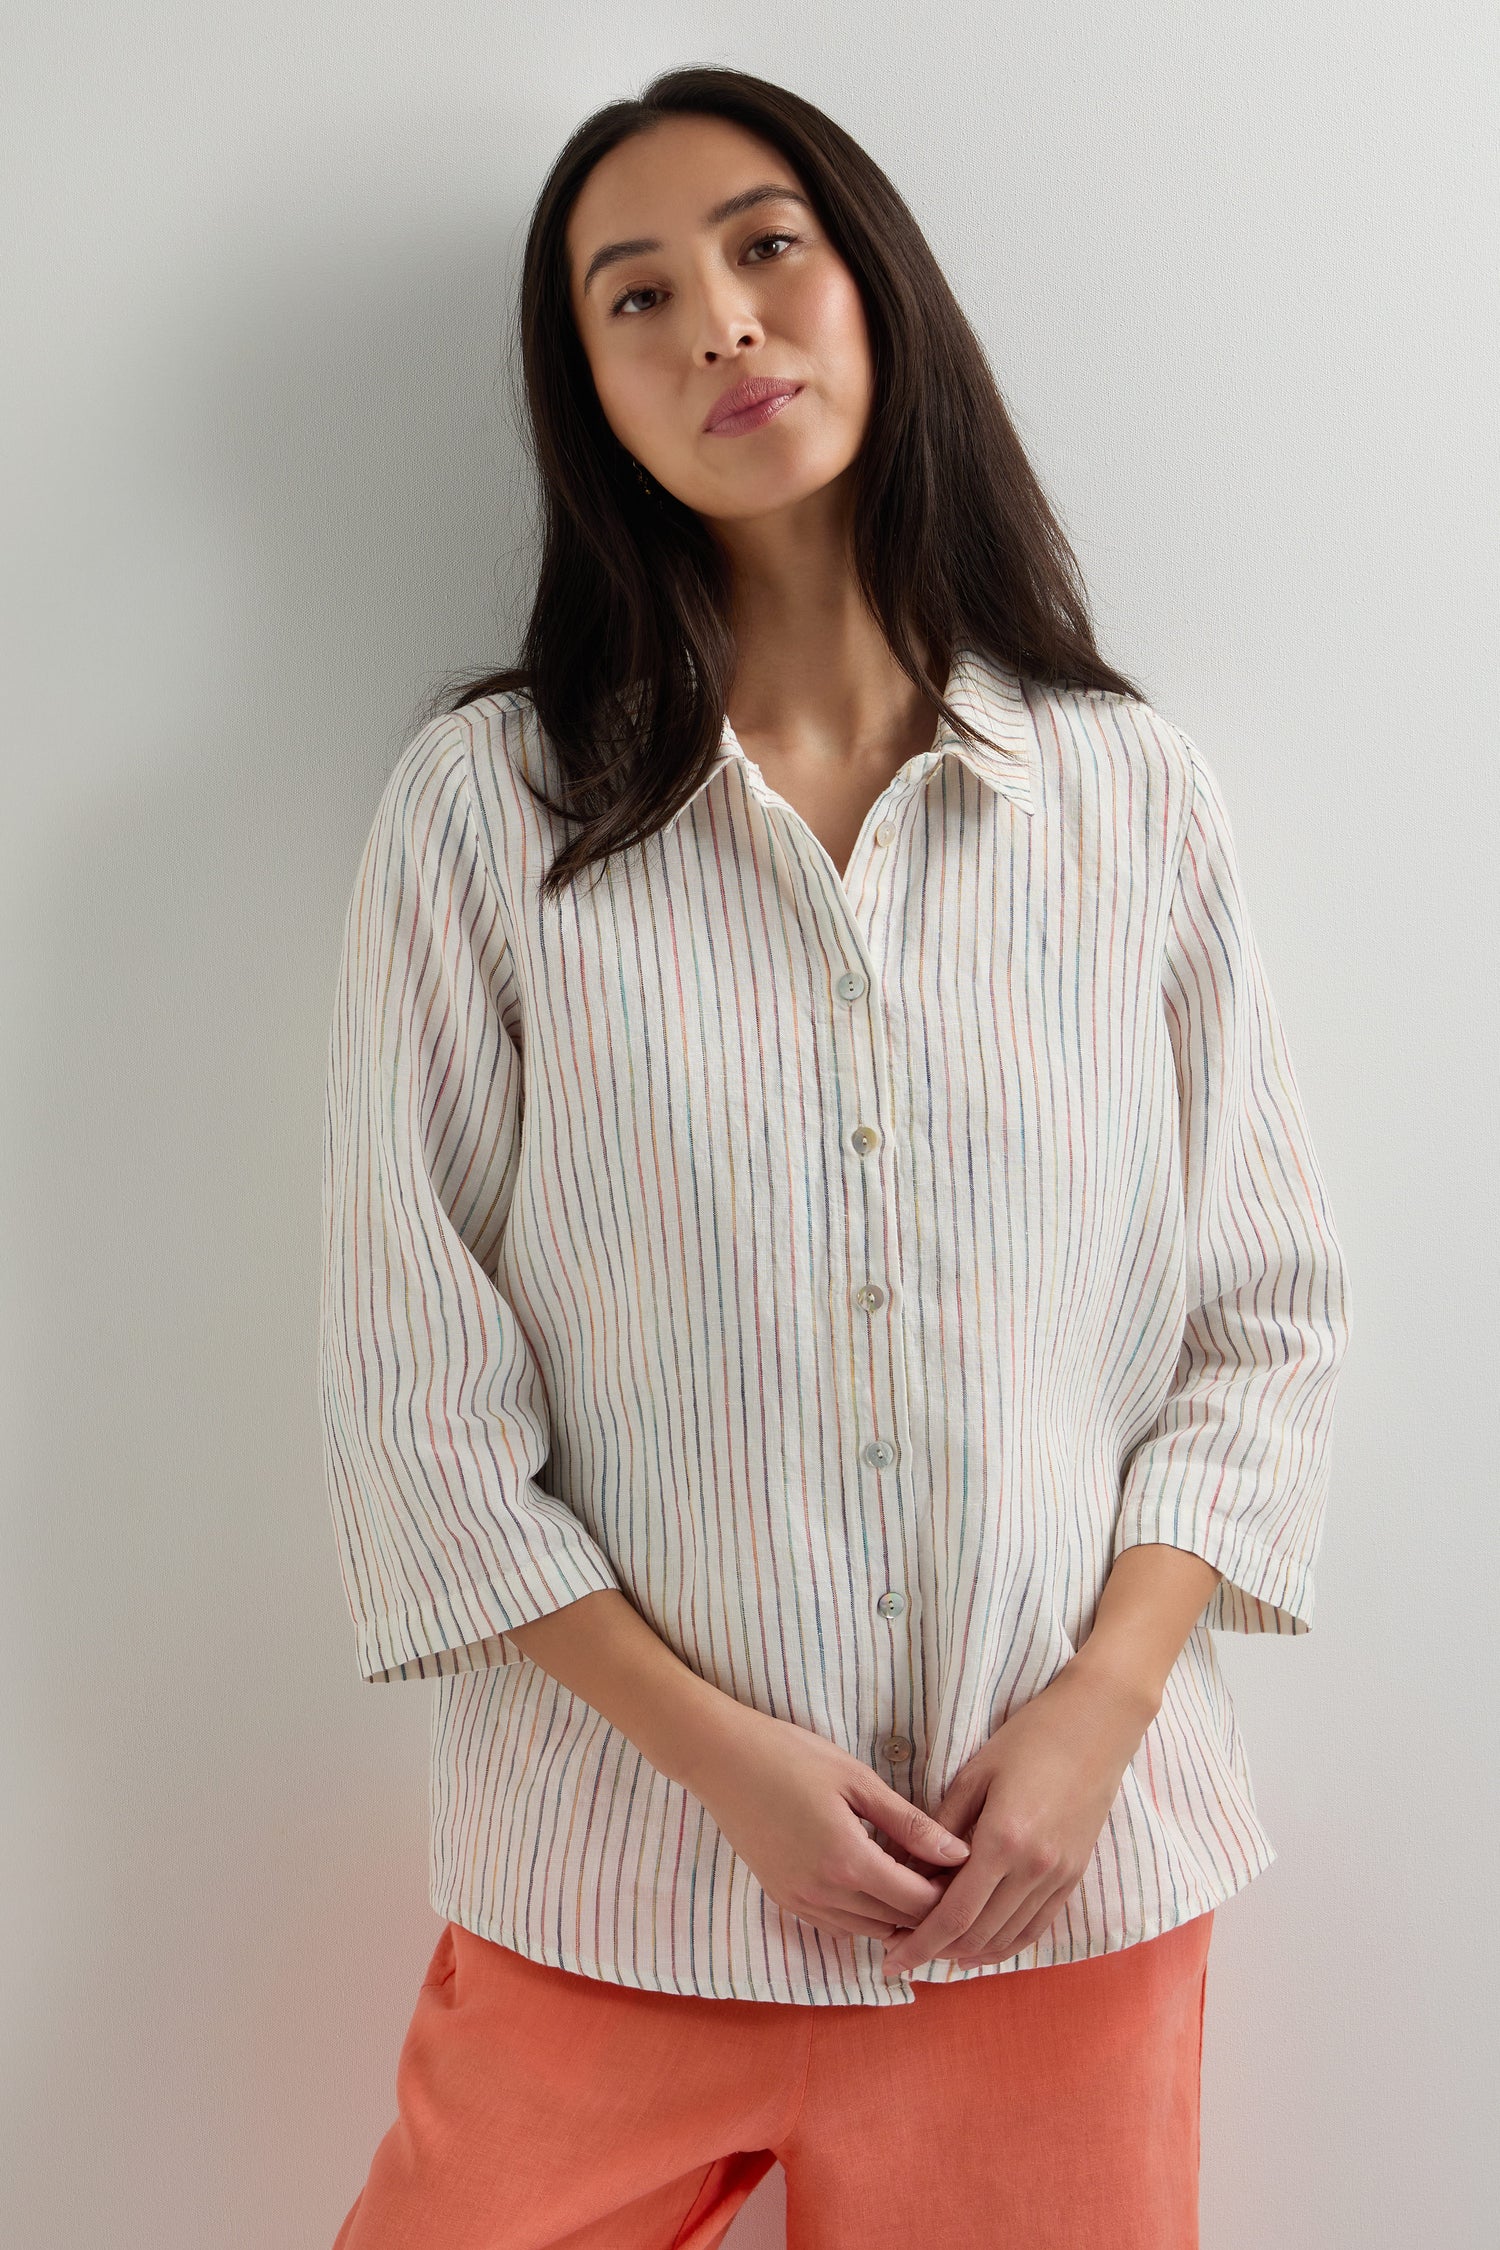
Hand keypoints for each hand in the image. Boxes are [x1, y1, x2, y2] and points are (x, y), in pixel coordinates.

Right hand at [684, 1705, 973, 1948]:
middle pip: (897, 1923)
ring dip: (898, 1913)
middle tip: (950, 1873)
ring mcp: (800, 1902)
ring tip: (918, 1876)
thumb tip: (960, 1853)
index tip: (968, 1868)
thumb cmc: (791, 1756)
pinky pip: (839, 1924)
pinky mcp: (784, 1899)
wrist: (721, 1759)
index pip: (918, 1903)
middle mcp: (824, 1895)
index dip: (951, 1892)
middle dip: (929, 1906)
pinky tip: (876, 1879)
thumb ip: (910, 1823)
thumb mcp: (857, 1779)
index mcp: (848, 1862)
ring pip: (869, 1930)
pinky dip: (866, 1913)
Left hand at [878, 1655, 1158, 1975]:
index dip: (920, 1943)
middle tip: (902, 1953)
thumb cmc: (1028, 1740)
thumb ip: (939, 1828)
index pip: (954, 1914)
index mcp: (1003, 1840)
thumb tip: (904, 1871)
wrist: (1096, 1727)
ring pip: (1007, 1938)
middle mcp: (1034, 1868)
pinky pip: (1036, 1927)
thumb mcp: (973, 1775)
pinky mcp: (1074, 1877)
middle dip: (936, 1952)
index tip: (890, 1961)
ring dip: (968, 1953)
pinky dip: (1005, 1945)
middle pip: (978, 1935)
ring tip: (934, 1951)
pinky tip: (980, 1949)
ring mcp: (1059, 1877)